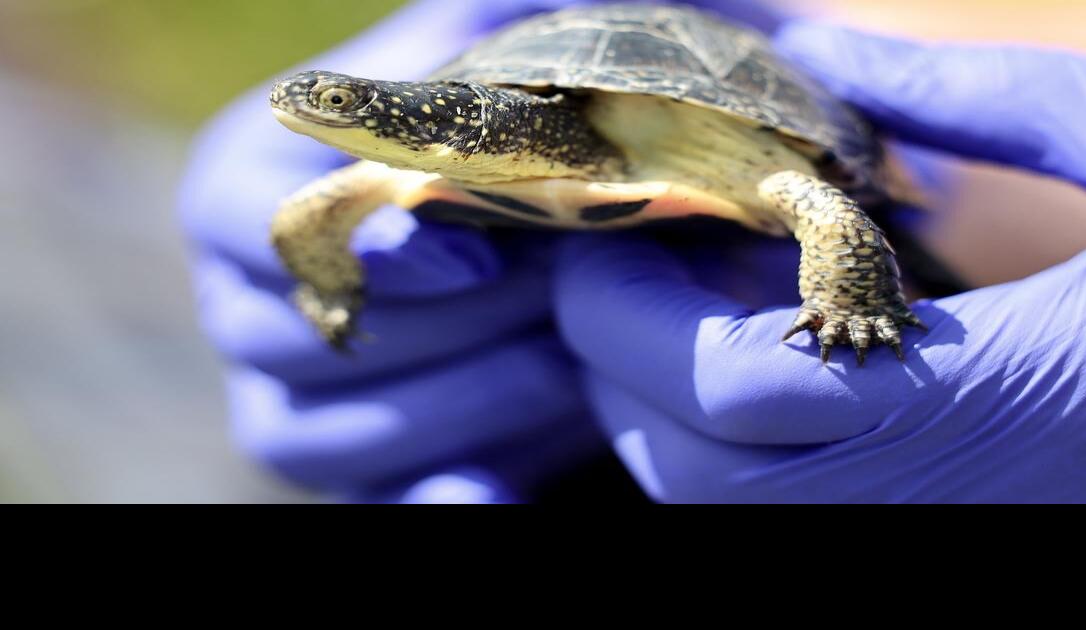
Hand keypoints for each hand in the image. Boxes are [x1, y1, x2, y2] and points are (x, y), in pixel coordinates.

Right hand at [178, 0, 783, 501]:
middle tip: (565, 304)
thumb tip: (541, 2)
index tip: (478, 252)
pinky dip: (445, 499)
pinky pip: (386, 500)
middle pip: (292, 335)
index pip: (245, 215)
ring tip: (577, 367)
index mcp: (254, 185)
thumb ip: (511, 28)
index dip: (358, 240)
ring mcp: (291, 399)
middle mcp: (247, 298)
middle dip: (445, 326)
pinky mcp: (359, 473)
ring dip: (465, 402)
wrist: (547, 261)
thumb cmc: (517, 149)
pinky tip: (500, 497)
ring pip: (331, 433)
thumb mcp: (513, 73)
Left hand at [552, 22, 1085, 501]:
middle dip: (620, 366)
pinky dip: (737, 451)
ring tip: (686, 299)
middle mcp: (960, 498)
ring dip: (666, 413)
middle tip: (625, 258)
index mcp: (1008, 394)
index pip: (727, 389)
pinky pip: (796, 521)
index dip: (626, 315)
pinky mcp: (977, 527)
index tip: (608, 225)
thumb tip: (818, 52)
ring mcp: (963, 531)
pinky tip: (771, 356)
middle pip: (695, 475)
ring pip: (733, 516)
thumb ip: (974, 95)